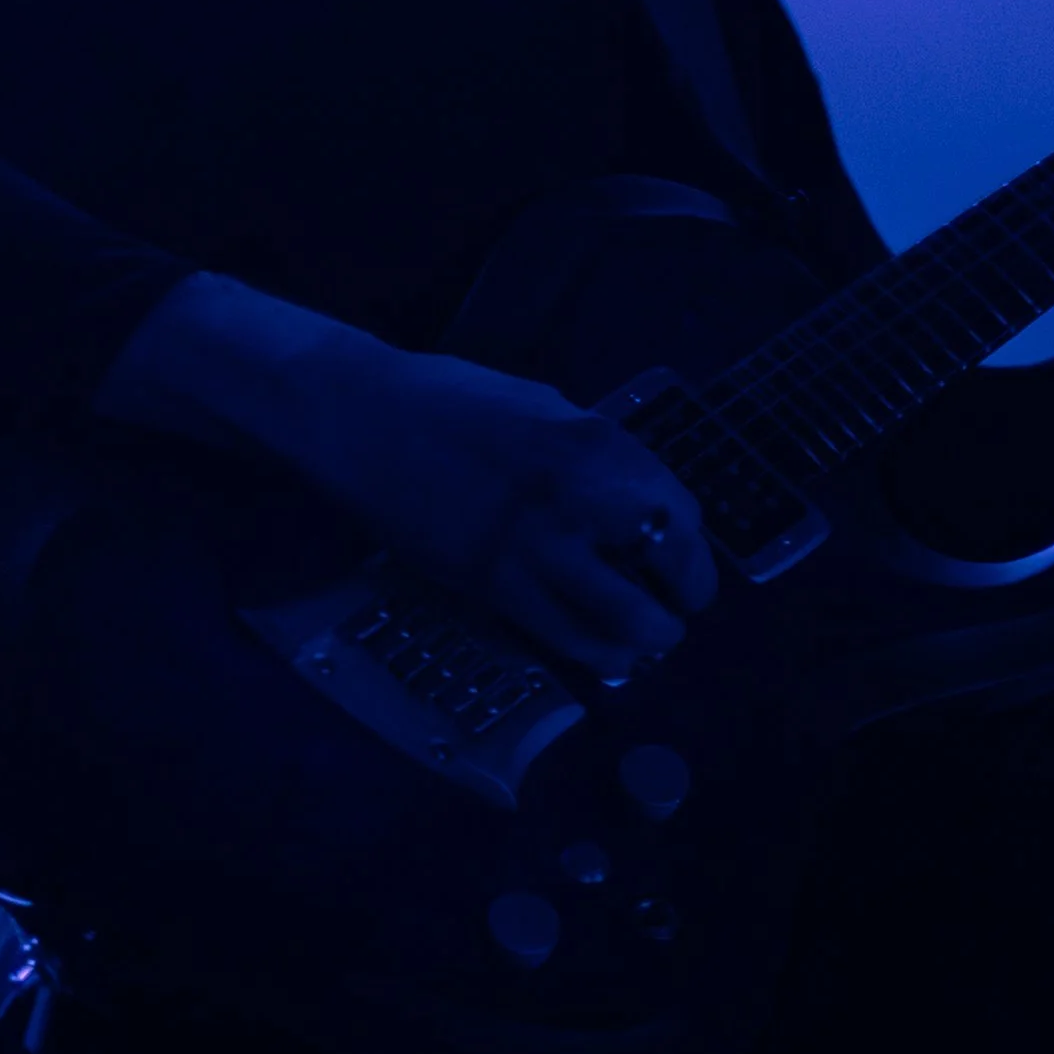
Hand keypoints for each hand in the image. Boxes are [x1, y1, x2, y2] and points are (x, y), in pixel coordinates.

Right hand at [94, 274, 715, 680]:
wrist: (360, 419)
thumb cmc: (451, 402)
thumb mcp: (542, 409)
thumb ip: (591, 454)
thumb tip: (632, 502)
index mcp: (592, 442)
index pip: (678, 510)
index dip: (693, 548)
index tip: (688, 562)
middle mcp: (572, 498)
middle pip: (663, 569)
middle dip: (681, 602)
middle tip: (679, 612)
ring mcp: (528, 547)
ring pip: (614, 621)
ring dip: (641, 640)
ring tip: (646, 643)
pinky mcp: (485, 584)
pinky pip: (554, 635)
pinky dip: (586, 651)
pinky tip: (596, 650)